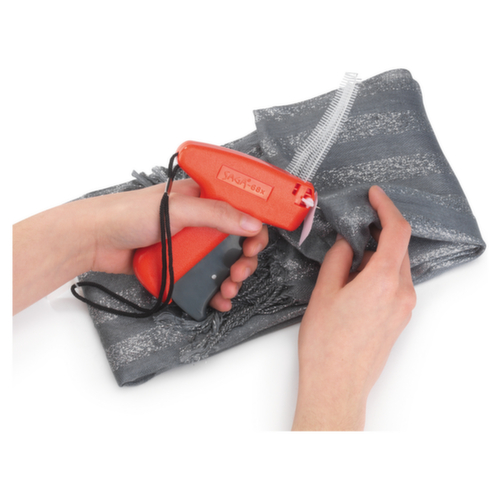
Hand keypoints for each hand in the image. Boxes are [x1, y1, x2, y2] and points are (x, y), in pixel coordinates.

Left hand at [86, 179, 268, 311]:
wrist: (94, 240)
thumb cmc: (126, 213)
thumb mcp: (178, 209)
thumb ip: (217, 214)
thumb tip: (251, 223)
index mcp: (202, 197)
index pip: (239, 209)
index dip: (253, 226)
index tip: (255, 243)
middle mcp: (199, 220)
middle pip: (235, 240)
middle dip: (244, 258)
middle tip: (240, 269)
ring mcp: (189, 243)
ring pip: (222, 262)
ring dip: (231, 277)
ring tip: (227, 288)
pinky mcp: (179, 263)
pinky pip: (204, 277)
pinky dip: (215, 290)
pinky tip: (219, 298)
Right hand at [292, 186, 415, 430]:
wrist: (337, 385)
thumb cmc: (326, 344)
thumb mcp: (324, 292)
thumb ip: (338, 259)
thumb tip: (346, 243)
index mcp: (383, 281)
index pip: (397, 231)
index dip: (386, 207)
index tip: (374, 196)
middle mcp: (402, 293)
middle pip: (397, 248)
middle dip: (376, 234)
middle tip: (352, 230)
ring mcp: (403, 308)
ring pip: (396, 267)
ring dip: (376, 257)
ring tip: (346, 266)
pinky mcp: (399, 319)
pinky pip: (395, 285)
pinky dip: (379, 274)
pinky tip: (355, 284)